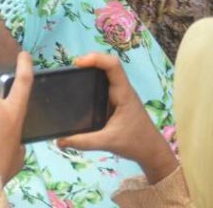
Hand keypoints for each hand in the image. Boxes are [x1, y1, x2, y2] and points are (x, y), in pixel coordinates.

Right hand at [57, 52, 176, 183]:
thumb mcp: (108, 142)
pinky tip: (82, 91)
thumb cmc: (136, 144)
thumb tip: (59, 141)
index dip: (96, 58)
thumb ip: (83, 142)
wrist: (153, 153)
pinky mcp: (117, 103)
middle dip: (90, 62)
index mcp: (123, 94)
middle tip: (70, 70)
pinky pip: (105, 85)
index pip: (113, 65)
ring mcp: (120, 96)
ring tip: (73, 77)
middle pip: (108, 66)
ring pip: (106, 75)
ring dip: (91, 71)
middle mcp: (122, 90)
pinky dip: (93, 83)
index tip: (77, 63)